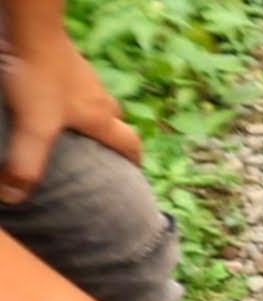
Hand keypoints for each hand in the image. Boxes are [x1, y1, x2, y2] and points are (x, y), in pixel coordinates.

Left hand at [0, 32, 141, 202]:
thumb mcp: (33, 127)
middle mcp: (98, 97)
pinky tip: (50, 98)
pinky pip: (75, 85)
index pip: (129, 143)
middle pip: (115, 120)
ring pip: (96, 102)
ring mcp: (82, 77)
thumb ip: (27, 164)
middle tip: (101, 153)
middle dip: (112, 137)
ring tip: (73, 129)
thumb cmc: (39, 76)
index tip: (134, 173)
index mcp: (99, 117)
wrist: (30, 28)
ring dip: (91, 116)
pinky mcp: (64, 61)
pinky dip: (70, 97)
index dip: (133, 160)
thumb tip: (16, 198)